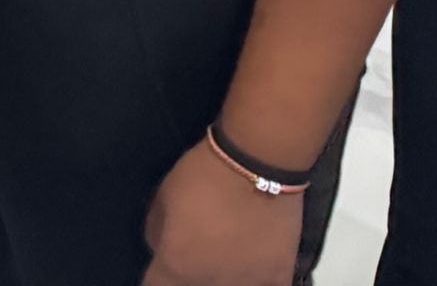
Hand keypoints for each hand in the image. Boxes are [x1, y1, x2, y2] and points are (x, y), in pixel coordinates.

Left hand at [143, 139, 302, 285]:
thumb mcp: (162, 197)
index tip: (164, 263)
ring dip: (222, 278)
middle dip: (188, 276)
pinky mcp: (279, 278)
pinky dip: (256, 278)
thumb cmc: (203, 176)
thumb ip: (157, 232)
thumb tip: (163, 248)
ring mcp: (248, 284)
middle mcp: (210, 283)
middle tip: (196, 252)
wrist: (257, 164)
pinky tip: (253, 264)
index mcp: (176, 265)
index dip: (158, 275)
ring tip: (226, 255)